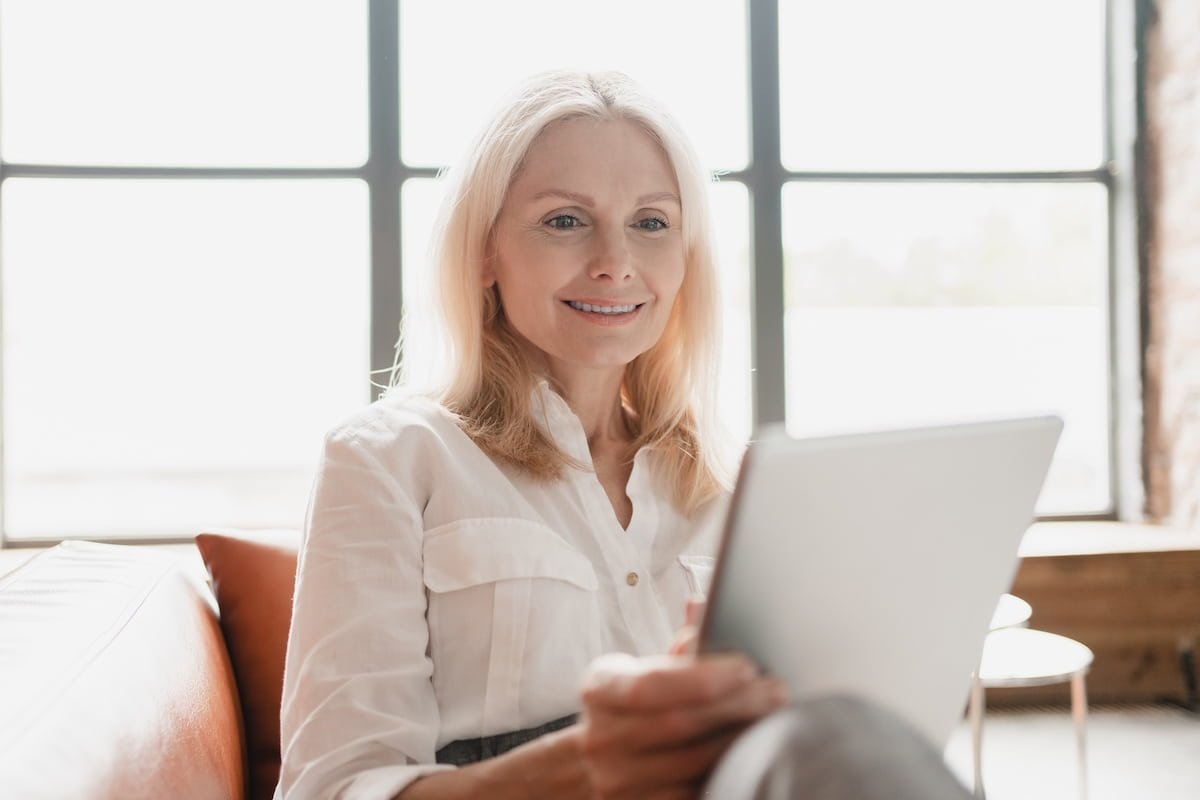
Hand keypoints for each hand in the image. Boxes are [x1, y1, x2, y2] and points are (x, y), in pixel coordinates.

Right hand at [576, 650, 788, 799]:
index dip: (701, 677)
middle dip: (736, 706)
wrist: (594, 763)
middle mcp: (601, 737)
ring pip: (693, 763)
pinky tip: (751, 753)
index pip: (650, 685)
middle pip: (678, 724)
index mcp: (601, 689)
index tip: (747, 667)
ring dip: (740, 740)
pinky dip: (727, 771)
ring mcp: (617, 781)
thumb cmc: (633, 707)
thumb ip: (677, 647)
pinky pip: (693, 793)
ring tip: (772, 720)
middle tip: (776, 692)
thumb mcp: (641, 670)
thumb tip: (705, 606)